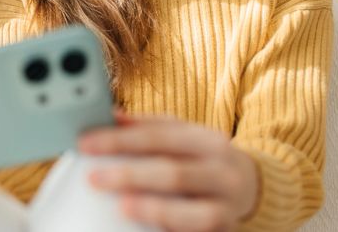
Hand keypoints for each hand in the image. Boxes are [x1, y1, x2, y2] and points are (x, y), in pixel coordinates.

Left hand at [78, 113, 258, 231]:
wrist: (251, 186)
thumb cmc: (203, 158)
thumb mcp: (183, 135)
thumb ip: (148, 127)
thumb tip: (110, 116)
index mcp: (206, 139)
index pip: (158, 136)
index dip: (119, 140)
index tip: (86, 143)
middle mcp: (221, 171)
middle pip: (173, 172)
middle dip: (130, 175)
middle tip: (94, 177)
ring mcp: (227, 205)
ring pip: (193, 211)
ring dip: (155, 208)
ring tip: (122, 205)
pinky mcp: (226, 230)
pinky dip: (171, 228)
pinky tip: (146, 228)